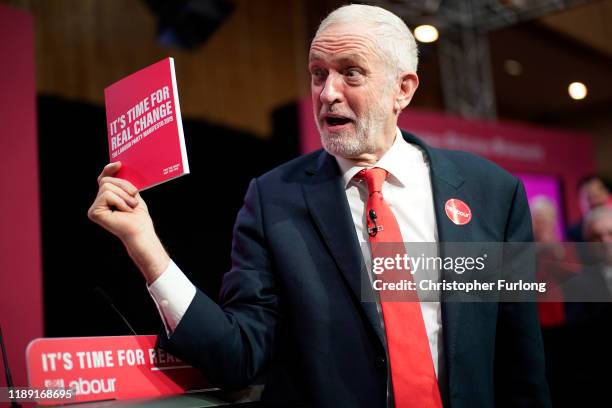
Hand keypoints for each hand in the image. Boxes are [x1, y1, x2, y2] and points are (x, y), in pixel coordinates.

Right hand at [88, 162, 168, 282]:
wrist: (141, 231)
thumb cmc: (138, 215)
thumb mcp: (132, 193)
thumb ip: (123, 182)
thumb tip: (118, 165)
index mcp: (107, 196)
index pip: (104, 178)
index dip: (109, 169)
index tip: (119, 164)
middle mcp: (98, 201)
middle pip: (106, 180)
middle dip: (123, 186)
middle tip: (133, 198)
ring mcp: (95, 207)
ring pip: (107, 186)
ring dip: (124, 196)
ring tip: (130, 207)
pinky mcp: (94, 212)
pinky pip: (107, 195)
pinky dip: (119, 201)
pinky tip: (123, 211)